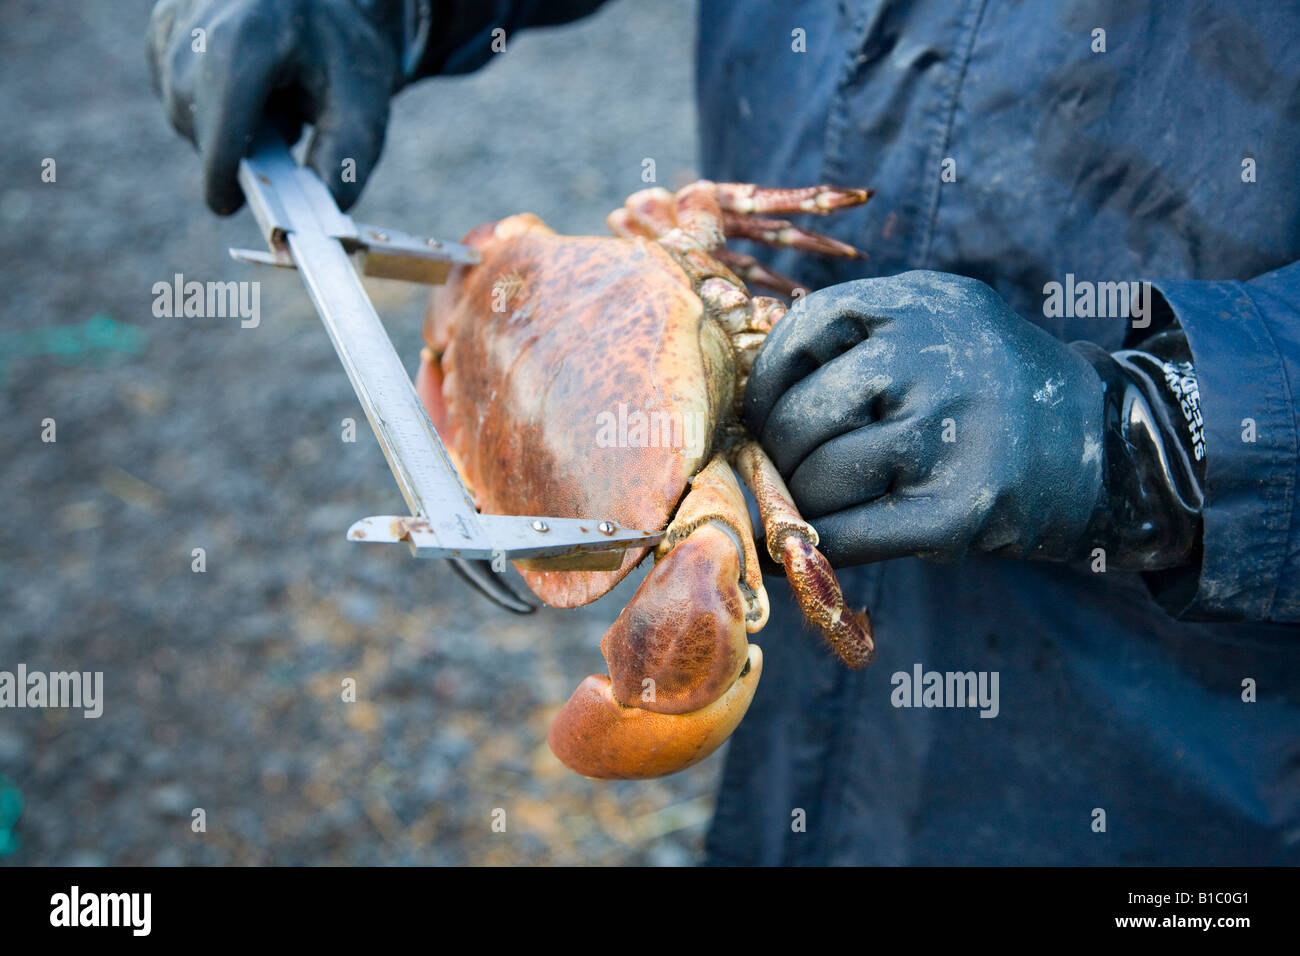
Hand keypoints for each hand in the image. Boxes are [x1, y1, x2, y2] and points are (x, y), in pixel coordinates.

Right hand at [147, 0, 403, 213]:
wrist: (325, 6)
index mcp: (252, 31)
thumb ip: (343, 165)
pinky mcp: (162, 28)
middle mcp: (200, 17)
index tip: (229, 205)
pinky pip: (175, 96)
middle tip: (288, 128)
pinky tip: (246, 85)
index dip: (221, 168)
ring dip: (225, 127)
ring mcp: (174, 19)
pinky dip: (210, 108)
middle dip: (237, 145)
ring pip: (180, 111)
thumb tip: (315, 215)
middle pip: (194, 118)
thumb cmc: (344, 58)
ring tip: (274, 99)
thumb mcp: (363, 109)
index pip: (220, 111)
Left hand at [744, 271, 1105, 565]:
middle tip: (778, 473)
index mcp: (924, 301)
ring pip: (821, 476)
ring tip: (803, 508)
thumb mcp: (945, 325)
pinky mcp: (956, 508)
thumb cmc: (996, 393)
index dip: (770, 377)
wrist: (1111, 447)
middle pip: (805, 412)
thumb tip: (753, 398)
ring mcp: (947, 431)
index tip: (760, 410)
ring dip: (799, 502)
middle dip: (778, 452)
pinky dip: (816, 546)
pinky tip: (805, 550)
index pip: (809, 325)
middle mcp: (934, 355)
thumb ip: (865, 338)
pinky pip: (849, 533)